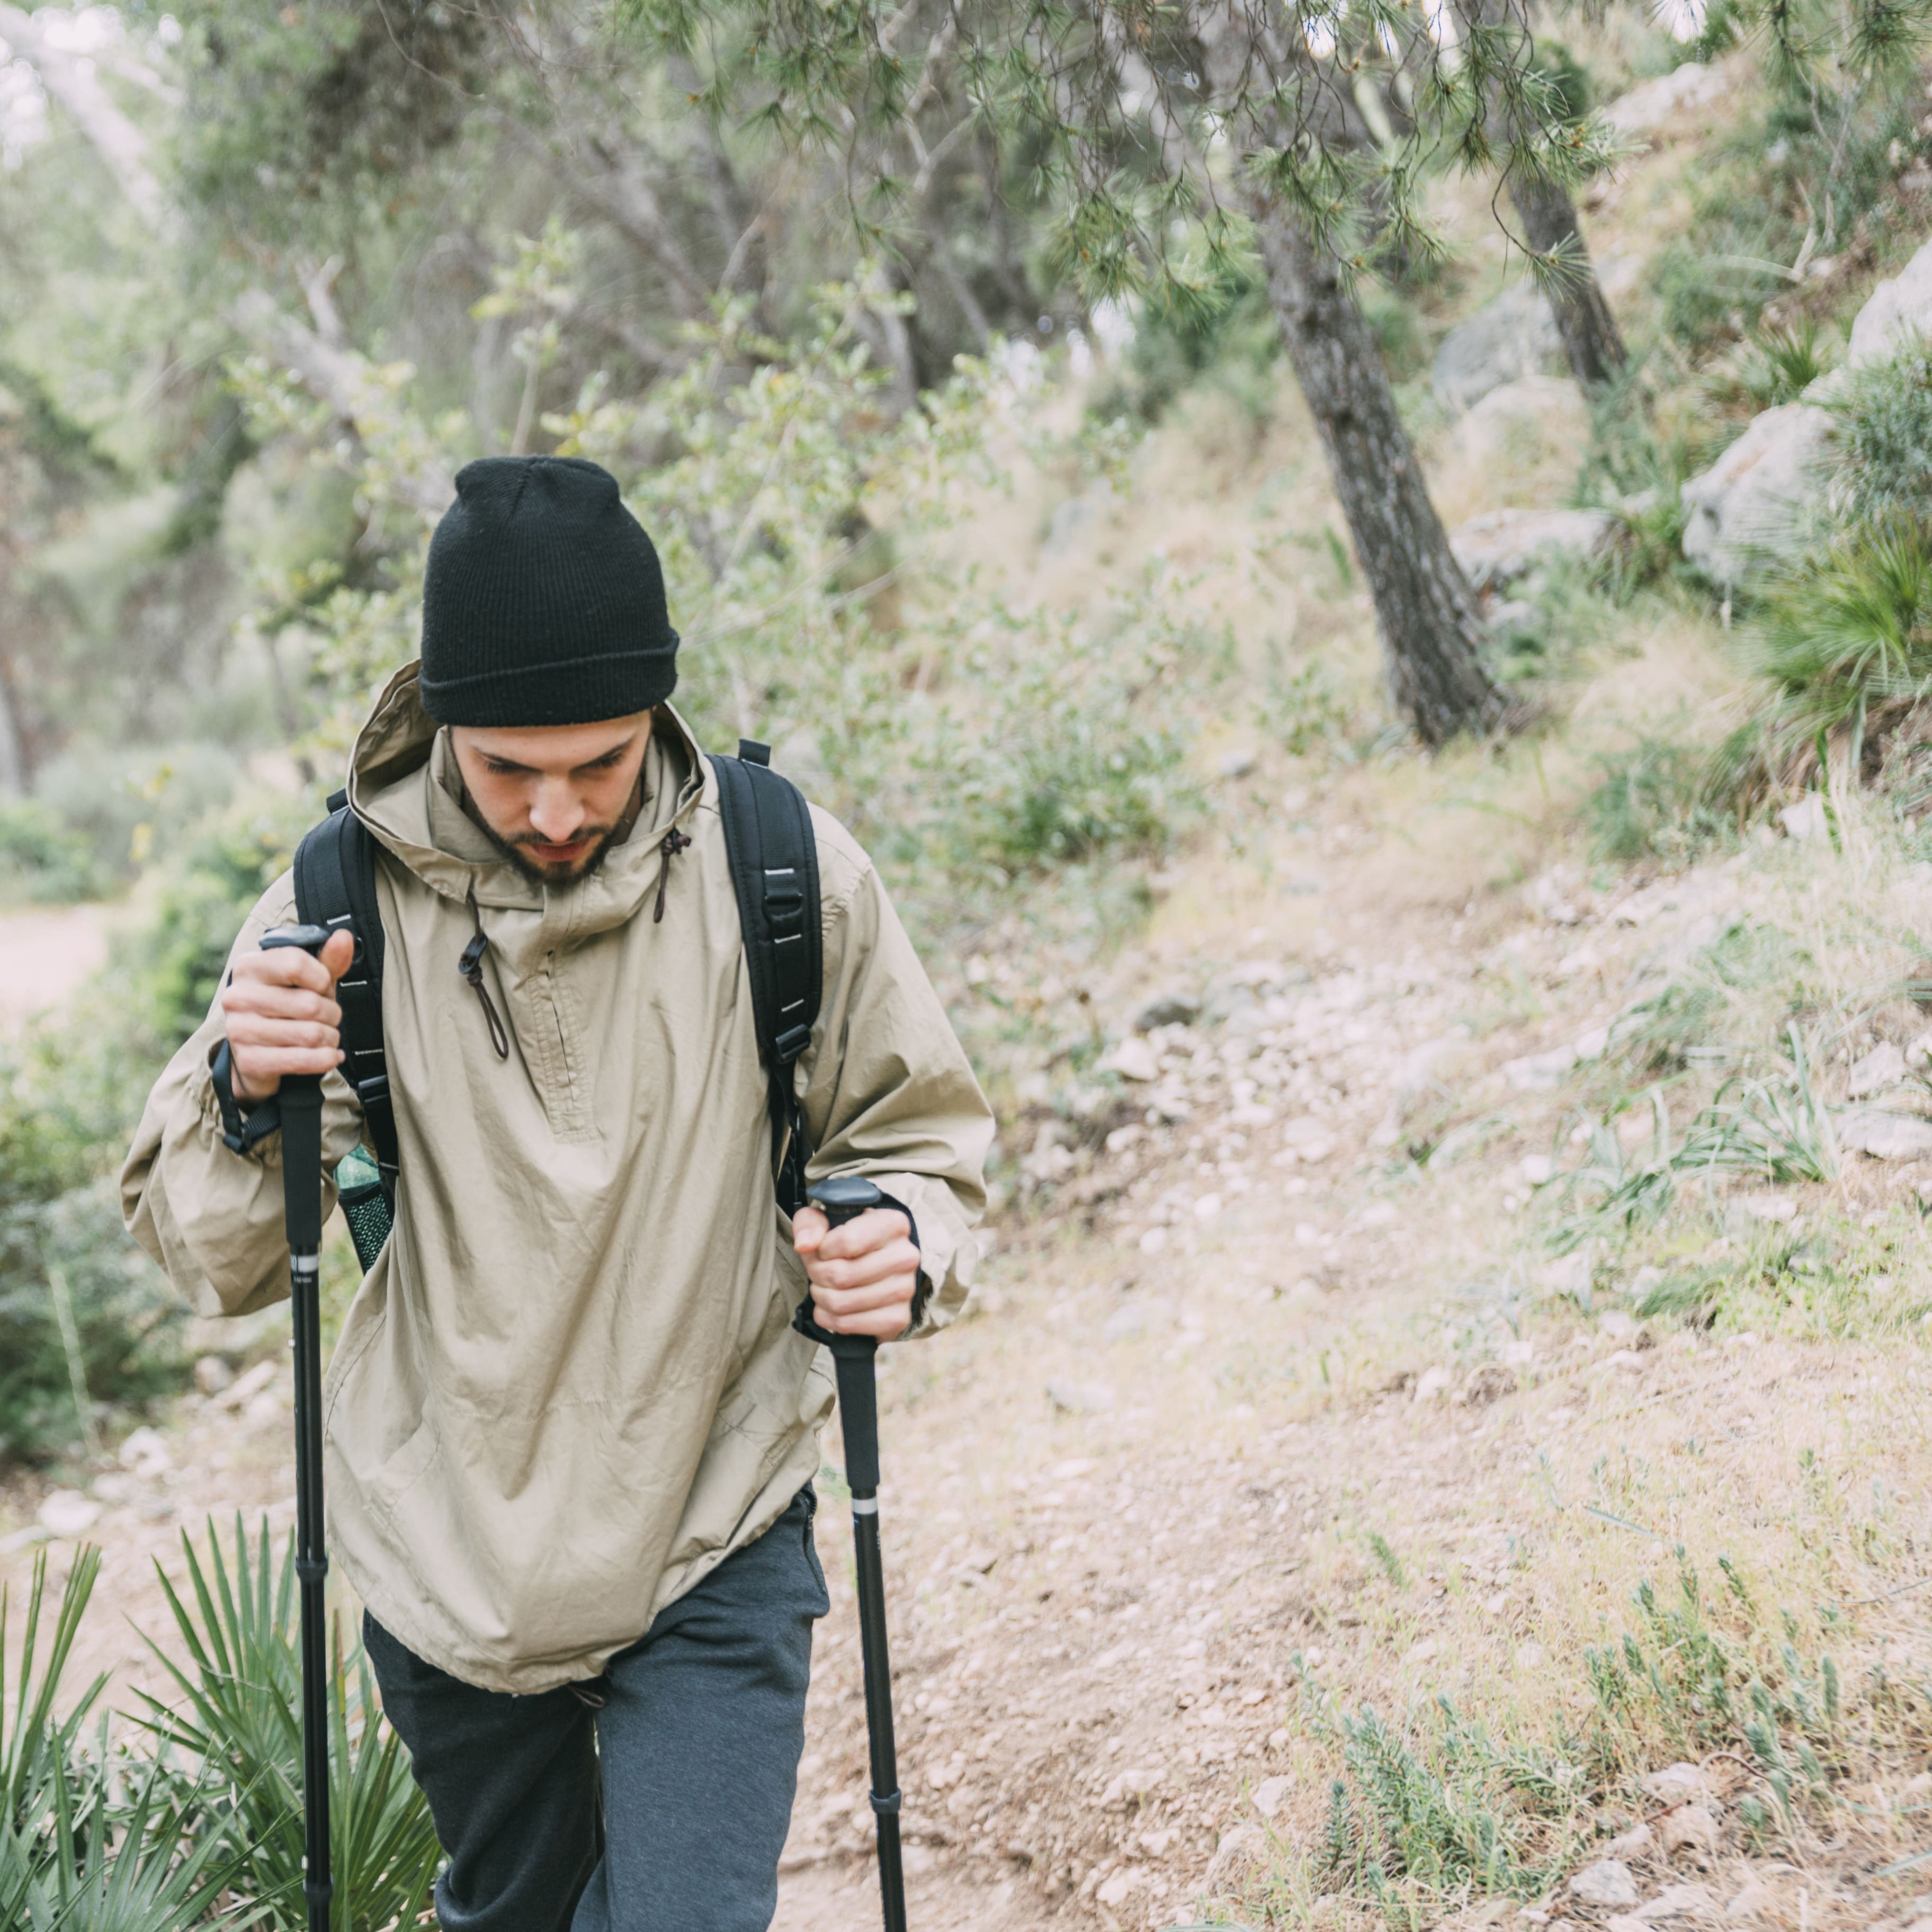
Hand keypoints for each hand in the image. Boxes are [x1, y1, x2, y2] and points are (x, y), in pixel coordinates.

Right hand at [219, 928, 353, 1104]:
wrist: (258, 1052)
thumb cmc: (287, 1007)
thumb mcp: (308, 980)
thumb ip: (328, 959)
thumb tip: (343, 937)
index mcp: (248, 967)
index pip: (296, 964)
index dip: (322, 978)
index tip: (323, 986)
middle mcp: (237, 997)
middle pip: (310, 1004)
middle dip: (332, 1013)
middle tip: (328, 1017)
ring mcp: (239, 1030)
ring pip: (311, 1034)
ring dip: (330, 1037)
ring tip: (326, 1036)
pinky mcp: (250, 1061)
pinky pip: (303, 1060)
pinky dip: (326, 1059)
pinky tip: (330, 1055)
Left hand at [792, 1204, 918, 1338]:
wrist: (877, 1265)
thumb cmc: (849, 1239)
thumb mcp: (826, 1219)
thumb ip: (810, 1224)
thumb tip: (804, 1245)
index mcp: (893, 1224)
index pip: (846, 1242)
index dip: (821, 1250)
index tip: (821, 1251)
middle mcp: (906, 1256)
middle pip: (840, 1275)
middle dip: (817, 1275)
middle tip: (816, 1272)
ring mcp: (906, 1289)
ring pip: (841, 1302)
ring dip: (821, 1297)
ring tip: (822, 1288)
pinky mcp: (898, 1318)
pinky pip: (849, 1325)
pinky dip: (829, 1319)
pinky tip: (830, 1308)